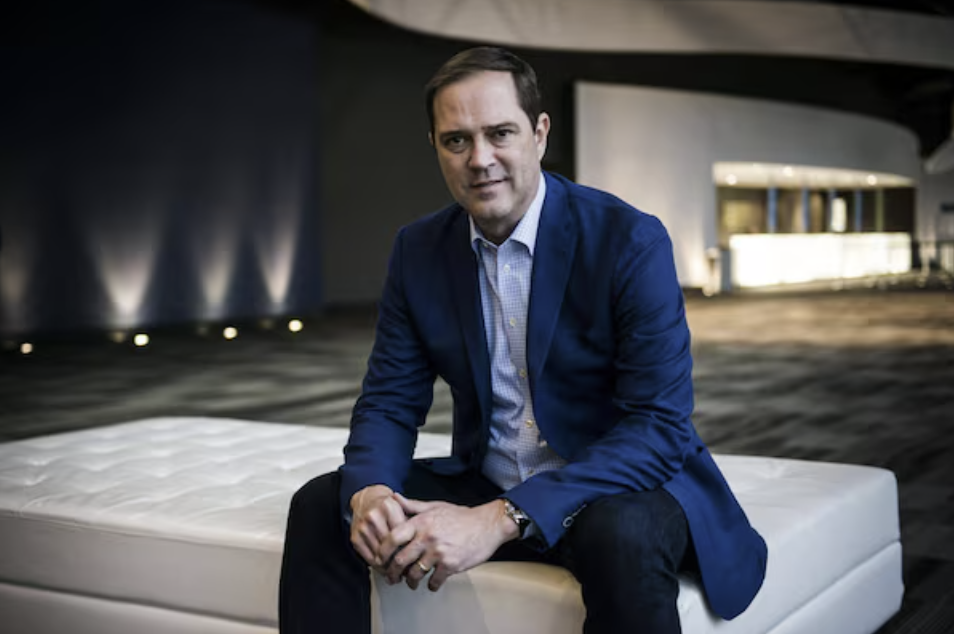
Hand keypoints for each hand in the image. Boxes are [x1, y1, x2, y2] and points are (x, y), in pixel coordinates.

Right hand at [349, 485, 406, 571]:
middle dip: (399, 561)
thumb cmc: (389, 509)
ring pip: (379, 555)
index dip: (409, 549)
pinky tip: (385, 567)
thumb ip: (413, 523)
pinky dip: (377, 566)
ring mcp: (362, 527)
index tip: (414, 559)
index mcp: (389, 507)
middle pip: (390, 547)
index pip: (402, 535)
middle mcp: (373, 516)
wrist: (367, 500)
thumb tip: (419, 548)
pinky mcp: (355, 537)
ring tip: (397, 571)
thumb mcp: (404, 509)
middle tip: (407, 569)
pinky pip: (368, 558)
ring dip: (388, 567)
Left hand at [380, 495, 518, 591]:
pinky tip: (432, 584)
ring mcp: (439, 552)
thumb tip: (393, 498)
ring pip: (415, 573)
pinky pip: (435, 581)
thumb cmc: (461, 516)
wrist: (488, 524)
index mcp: (421, 522)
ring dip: (411, 582)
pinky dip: (432, 585)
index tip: (380, 559)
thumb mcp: (435, 506)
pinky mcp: (451, 564)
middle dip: (392, 572)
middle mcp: (427, 536)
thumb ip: (412, 505)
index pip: (393, 537)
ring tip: (412, 583)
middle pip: (400, 559)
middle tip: (391, 577)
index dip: (382, 551)